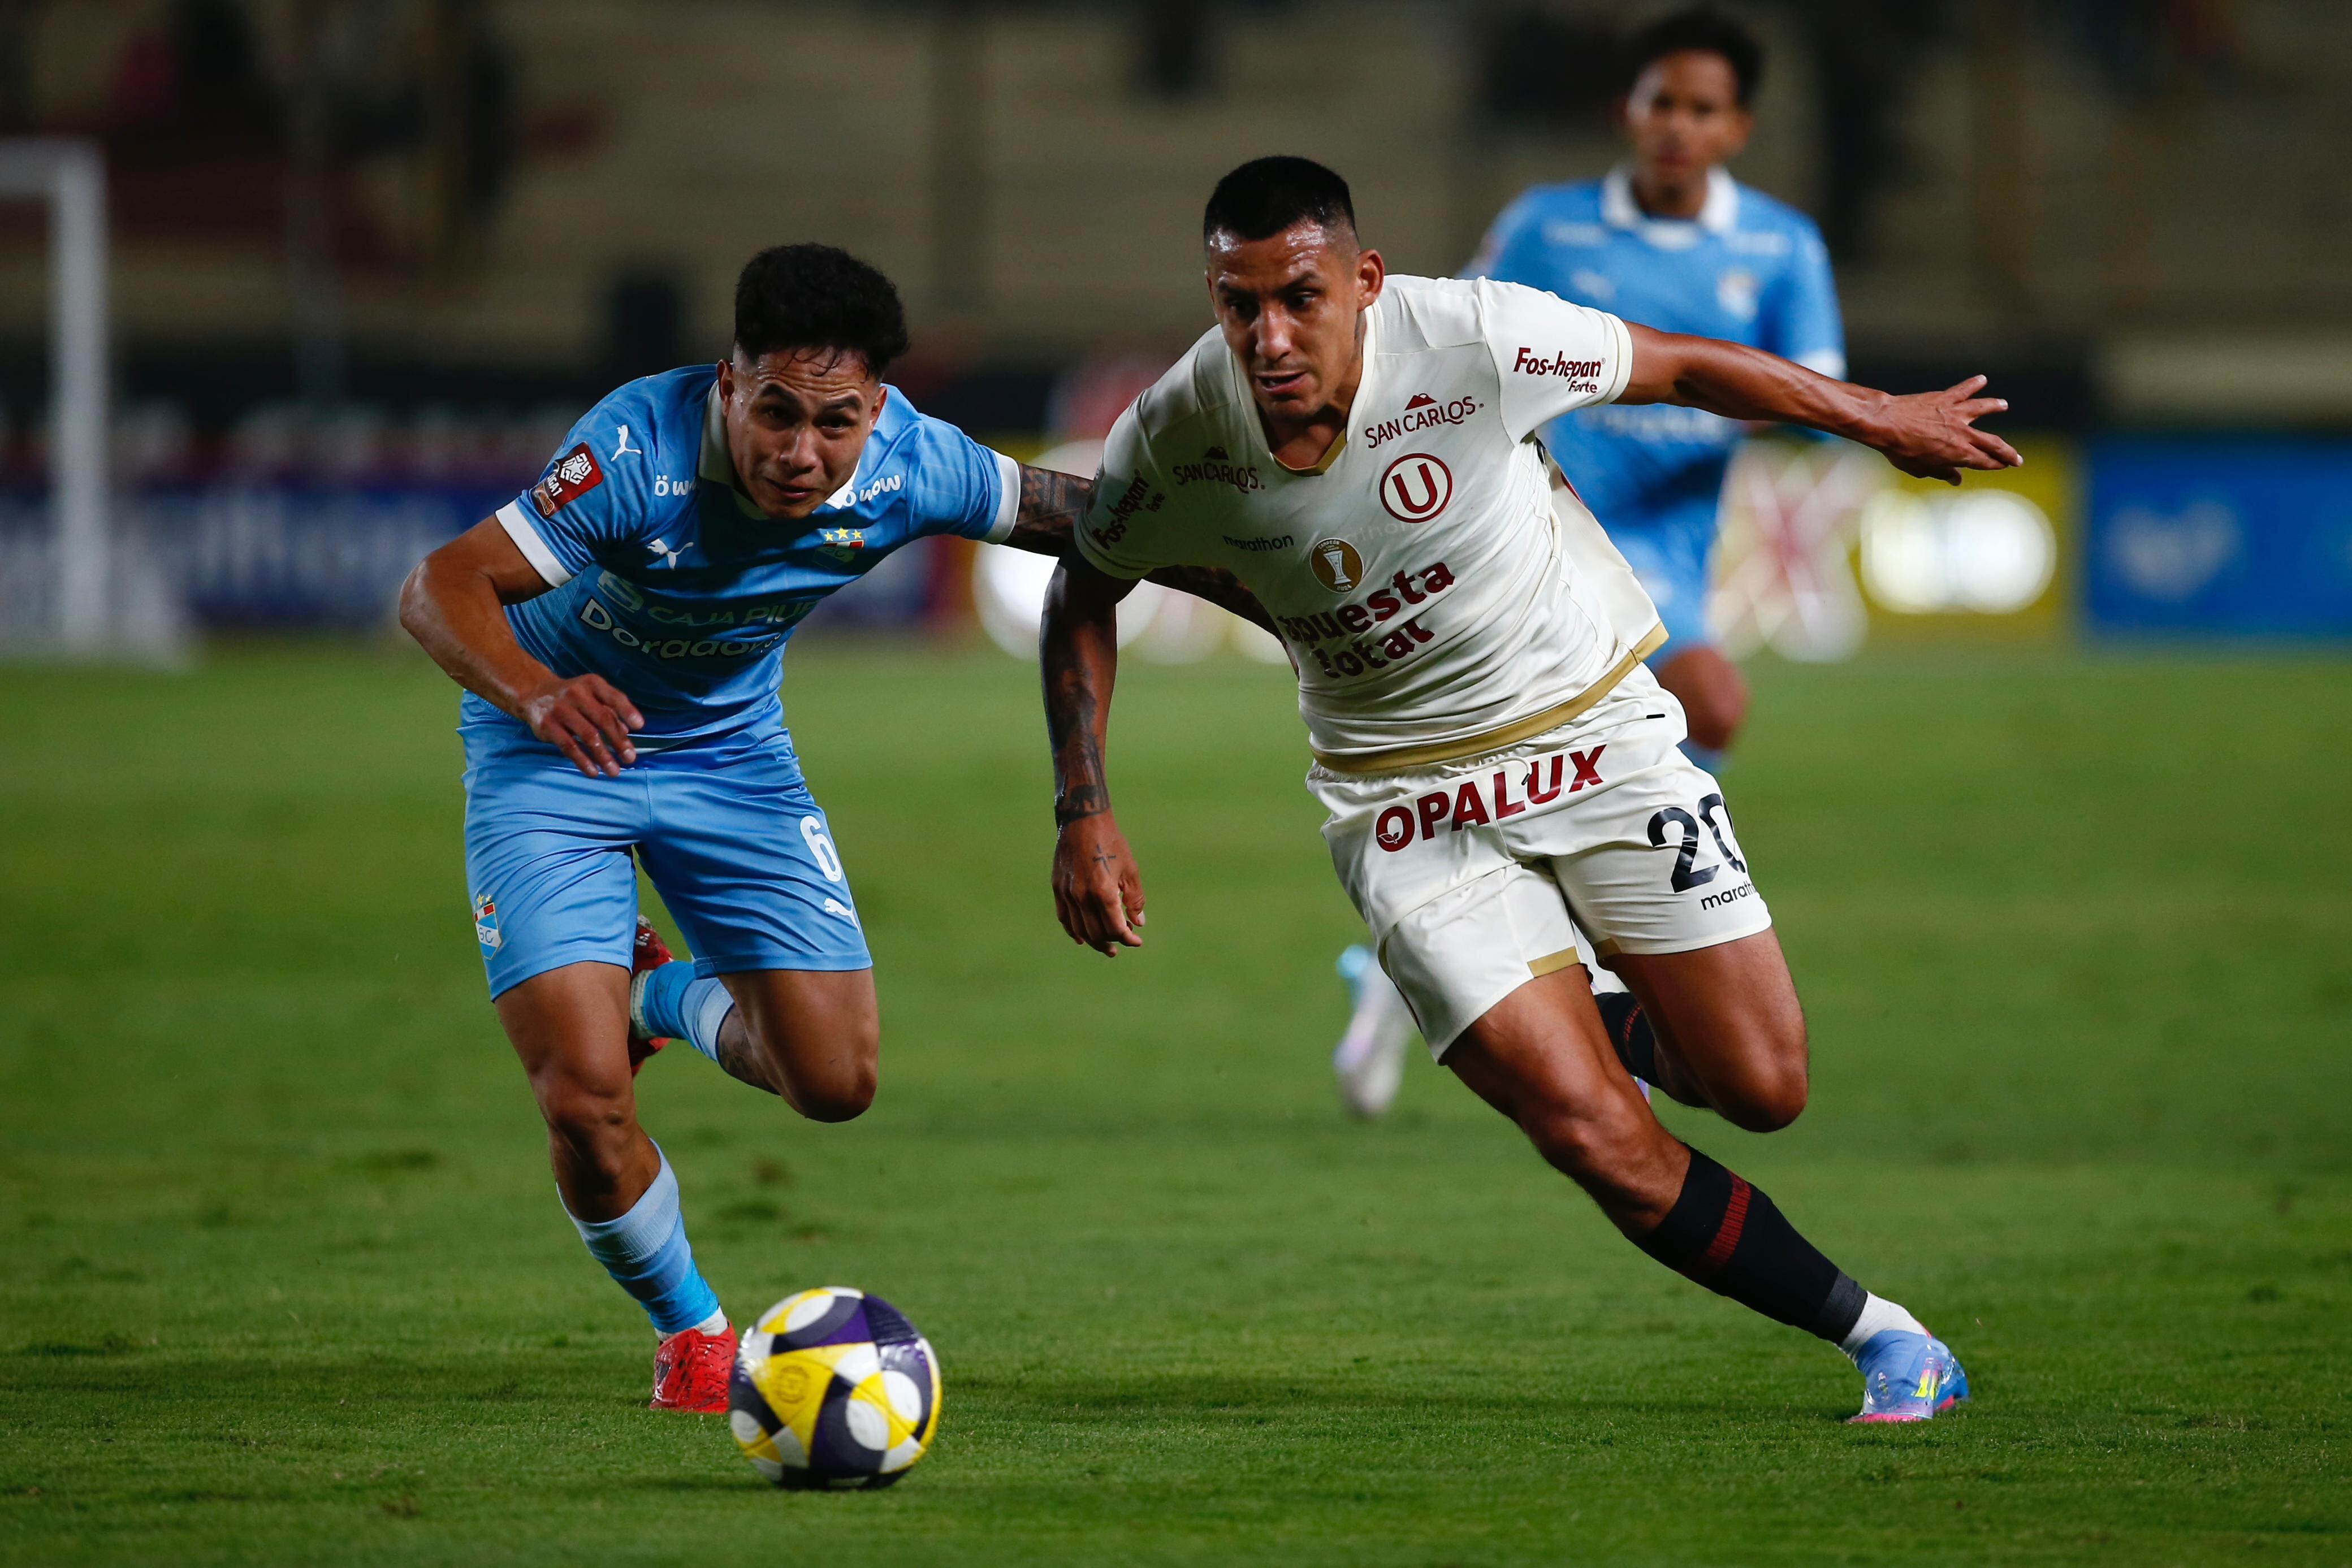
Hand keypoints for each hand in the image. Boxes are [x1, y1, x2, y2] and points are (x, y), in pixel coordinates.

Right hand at [521, 674, 643, 777]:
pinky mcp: (548, 725)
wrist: (534, 694)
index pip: (614, 697)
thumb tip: (626, 731)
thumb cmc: (571, 697)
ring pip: (587, 735)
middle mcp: (577, 694)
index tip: (640, 726)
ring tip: (614, 771)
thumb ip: (609, 709)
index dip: (628, 711)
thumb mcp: (590, 694)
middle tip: (630, 759)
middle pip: (603, 719)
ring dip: (603, 756)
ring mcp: (561, 709)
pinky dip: (583, 760)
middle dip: (619, 741)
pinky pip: (569, 746)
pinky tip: (593, 772)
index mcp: (592, 684)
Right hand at [1051, 812, 1145, 956]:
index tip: (1137, 940)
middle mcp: (1083, 896)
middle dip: (1113, 942)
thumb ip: (1134, 899)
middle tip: (1123, 943)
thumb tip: (1138, 922)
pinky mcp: (1058, 888)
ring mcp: (1067, 893)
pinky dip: (1074, 931)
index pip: (1116, 928)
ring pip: (1080, 929)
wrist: (1083, 821)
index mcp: (1103, 892)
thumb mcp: (1130, 869)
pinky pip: (1064, 918)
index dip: (1128, 938)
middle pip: (1098, 933)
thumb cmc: (1111, 843)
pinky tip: (1082, 938)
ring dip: (1094, 941)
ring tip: (1106, 946)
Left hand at [1865, 376, 2021, 484]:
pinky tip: (1981, 379)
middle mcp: (1963, 433)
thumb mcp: (1920, 468)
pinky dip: (1973, 384)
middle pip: (1992, 443)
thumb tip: (1956, 480)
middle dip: (2007, 451)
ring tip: (2003, 404)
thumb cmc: (1899, 450)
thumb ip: (1941, 473)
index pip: (1984, 462)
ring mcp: (1955, 414)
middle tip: (2017, 457)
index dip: (1995, 465)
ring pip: (1982, 409)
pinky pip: (1963, 390)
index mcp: (1958, 454)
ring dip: (1994, 406)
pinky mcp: (1945, 399)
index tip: (2004, 466)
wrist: (1886, 423)